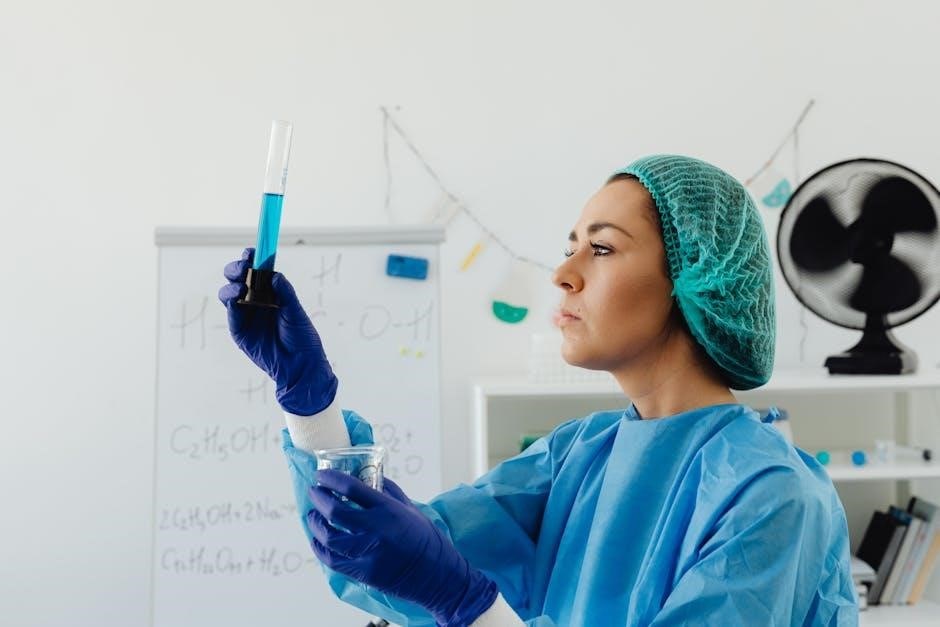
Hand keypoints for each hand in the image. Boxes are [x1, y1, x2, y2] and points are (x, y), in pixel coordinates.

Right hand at [218, 248, 337, 414]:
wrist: (299, 366)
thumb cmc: (302, 338)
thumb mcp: (296, 312)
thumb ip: (285, 293)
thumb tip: (273, 274)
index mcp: (272, 293)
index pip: (259, 271)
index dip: (253, 259)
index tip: (253, 250)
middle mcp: (256, 300)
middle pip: (240, 278)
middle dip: (238, 268)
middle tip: (244, 266)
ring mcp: (246, 314)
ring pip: (230, 291)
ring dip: (233, 284)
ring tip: (241, 286)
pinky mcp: (239, 329)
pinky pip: (231, 310)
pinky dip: (232, 300)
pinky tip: (239, 295)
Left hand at [307, 470, 497, 626]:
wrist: (437, 575)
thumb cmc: (426, 538)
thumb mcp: (409, 507)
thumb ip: (386, 491)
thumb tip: (364, 477)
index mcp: (388, 510)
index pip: (351, 488)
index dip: (332, 478)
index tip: (321, 475)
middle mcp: (376, 530)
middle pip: (335, 511)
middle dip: (319, 498)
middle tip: (314, 492)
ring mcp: (368, 554)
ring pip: (329, 537)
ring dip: (316, 523)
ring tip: (313, 515)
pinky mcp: (363, 573)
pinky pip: (332, 560)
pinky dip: (320, 547)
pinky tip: (317, 539)